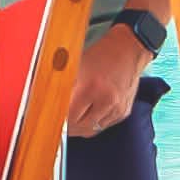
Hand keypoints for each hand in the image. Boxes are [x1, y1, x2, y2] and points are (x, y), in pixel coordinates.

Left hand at [64, 23, 146, 138]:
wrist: (128, 49)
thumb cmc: (101, 54)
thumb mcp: (76, 67)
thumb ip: (64, 89)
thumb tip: (51, 106)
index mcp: (91, 88)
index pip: (70, 118)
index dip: (60, 122)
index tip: (54, 121)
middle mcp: (107, 100)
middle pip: (81, 128)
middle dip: (69, 127)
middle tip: (62, 121)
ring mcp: (117, 108)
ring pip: (93, 130)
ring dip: (82, 126)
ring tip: (76, 116)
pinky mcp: (124, 112)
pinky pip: (104, 125)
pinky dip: (95, 122)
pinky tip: (91, 111)